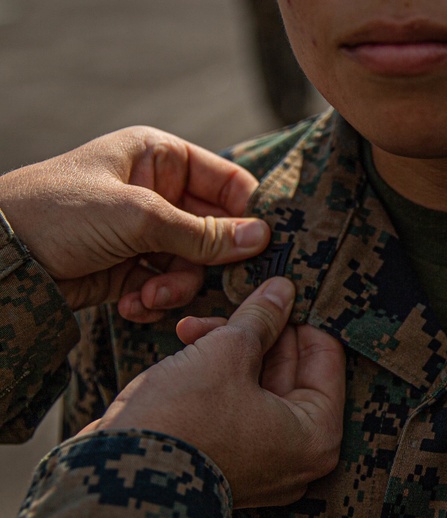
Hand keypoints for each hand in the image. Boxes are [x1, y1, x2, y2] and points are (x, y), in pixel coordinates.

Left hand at [0, 126, 269, 319]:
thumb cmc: (58, 212)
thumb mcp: (138, 216)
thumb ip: (203, 232)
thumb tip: (263, 238)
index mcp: (160, 158)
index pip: (229, 182)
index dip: (248, 214)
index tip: (262, 246)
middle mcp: (158, 192)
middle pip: (217, 230)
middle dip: (208, 261)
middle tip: (210, 282)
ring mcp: (145, 232)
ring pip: (194, 264)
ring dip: (178, 286)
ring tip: (151, 296)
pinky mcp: (131, 267)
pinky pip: (167, 285)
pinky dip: (156, 299)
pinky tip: (134, 305)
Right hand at [87, 277, 345, 507]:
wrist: (115, 480)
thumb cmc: (182, 420)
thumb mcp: (227, 352)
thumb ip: (261, 318)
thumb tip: (283, 290)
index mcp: (317, 436)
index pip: (326, 358)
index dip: (297, 319)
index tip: (274, 292)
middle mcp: (298, 458)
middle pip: (291, 372)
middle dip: (255, 334)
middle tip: (228, 307)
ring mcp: (263, 465)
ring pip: (259, 387)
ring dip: (229, 349)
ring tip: (192, 327)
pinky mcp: (227, 464)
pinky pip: (236, 409)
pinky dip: (217, 378)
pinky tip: (187, 346)